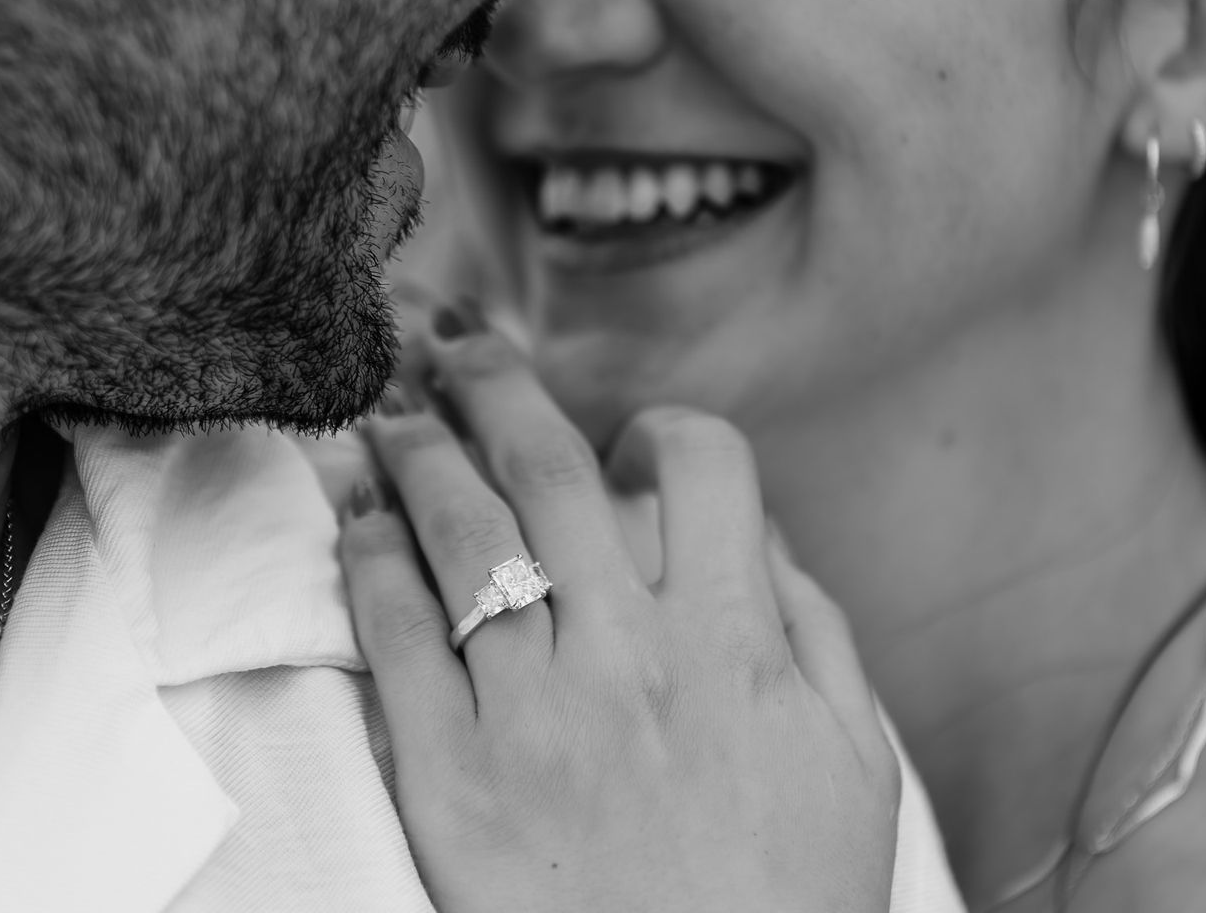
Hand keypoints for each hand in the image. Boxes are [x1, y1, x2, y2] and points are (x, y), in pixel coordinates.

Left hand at [337, 309, 898, 912]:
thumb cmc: (783, 907)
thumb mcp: (852, 767)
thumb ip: (816, 637)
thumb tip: (766, 540)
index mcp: (736, 647)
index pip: (703, 467)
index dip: (664, 433)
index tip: (631, 447)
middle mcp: (631, 657)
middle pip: (548, 471)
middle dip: (494, 385)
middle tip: (453, 347)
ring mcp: (533, 713)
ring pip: (460, 534)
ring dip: (417, 451)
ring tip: (388, 410)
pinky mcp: (451, 777)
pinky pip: (395, 639)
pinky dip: (367, 560)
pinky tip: (353, 517)